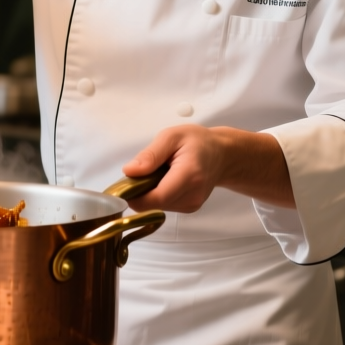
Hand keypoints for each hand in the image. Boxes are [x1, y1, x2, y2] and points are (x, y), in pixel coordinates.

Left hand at [121, 125, 294, 212]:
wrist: (221, 155)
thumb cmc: (197, 142)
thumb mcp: (171, 136)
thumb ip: (150, 154)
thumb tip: (129, 171)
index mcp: (189, 174)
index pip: (156, 198)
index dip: (134, 196)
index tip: (123, 185)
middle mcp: (193, 195)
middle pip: (154, 204)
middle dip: (140, 191)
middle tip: (142, 171)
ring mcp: (192, 204)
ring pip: (157, 207)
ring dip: (149, 193)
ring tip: (159, 173)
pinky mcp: (189, 208)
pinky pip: (164, 206)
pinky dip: (158, 195)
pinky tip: (166, 180)